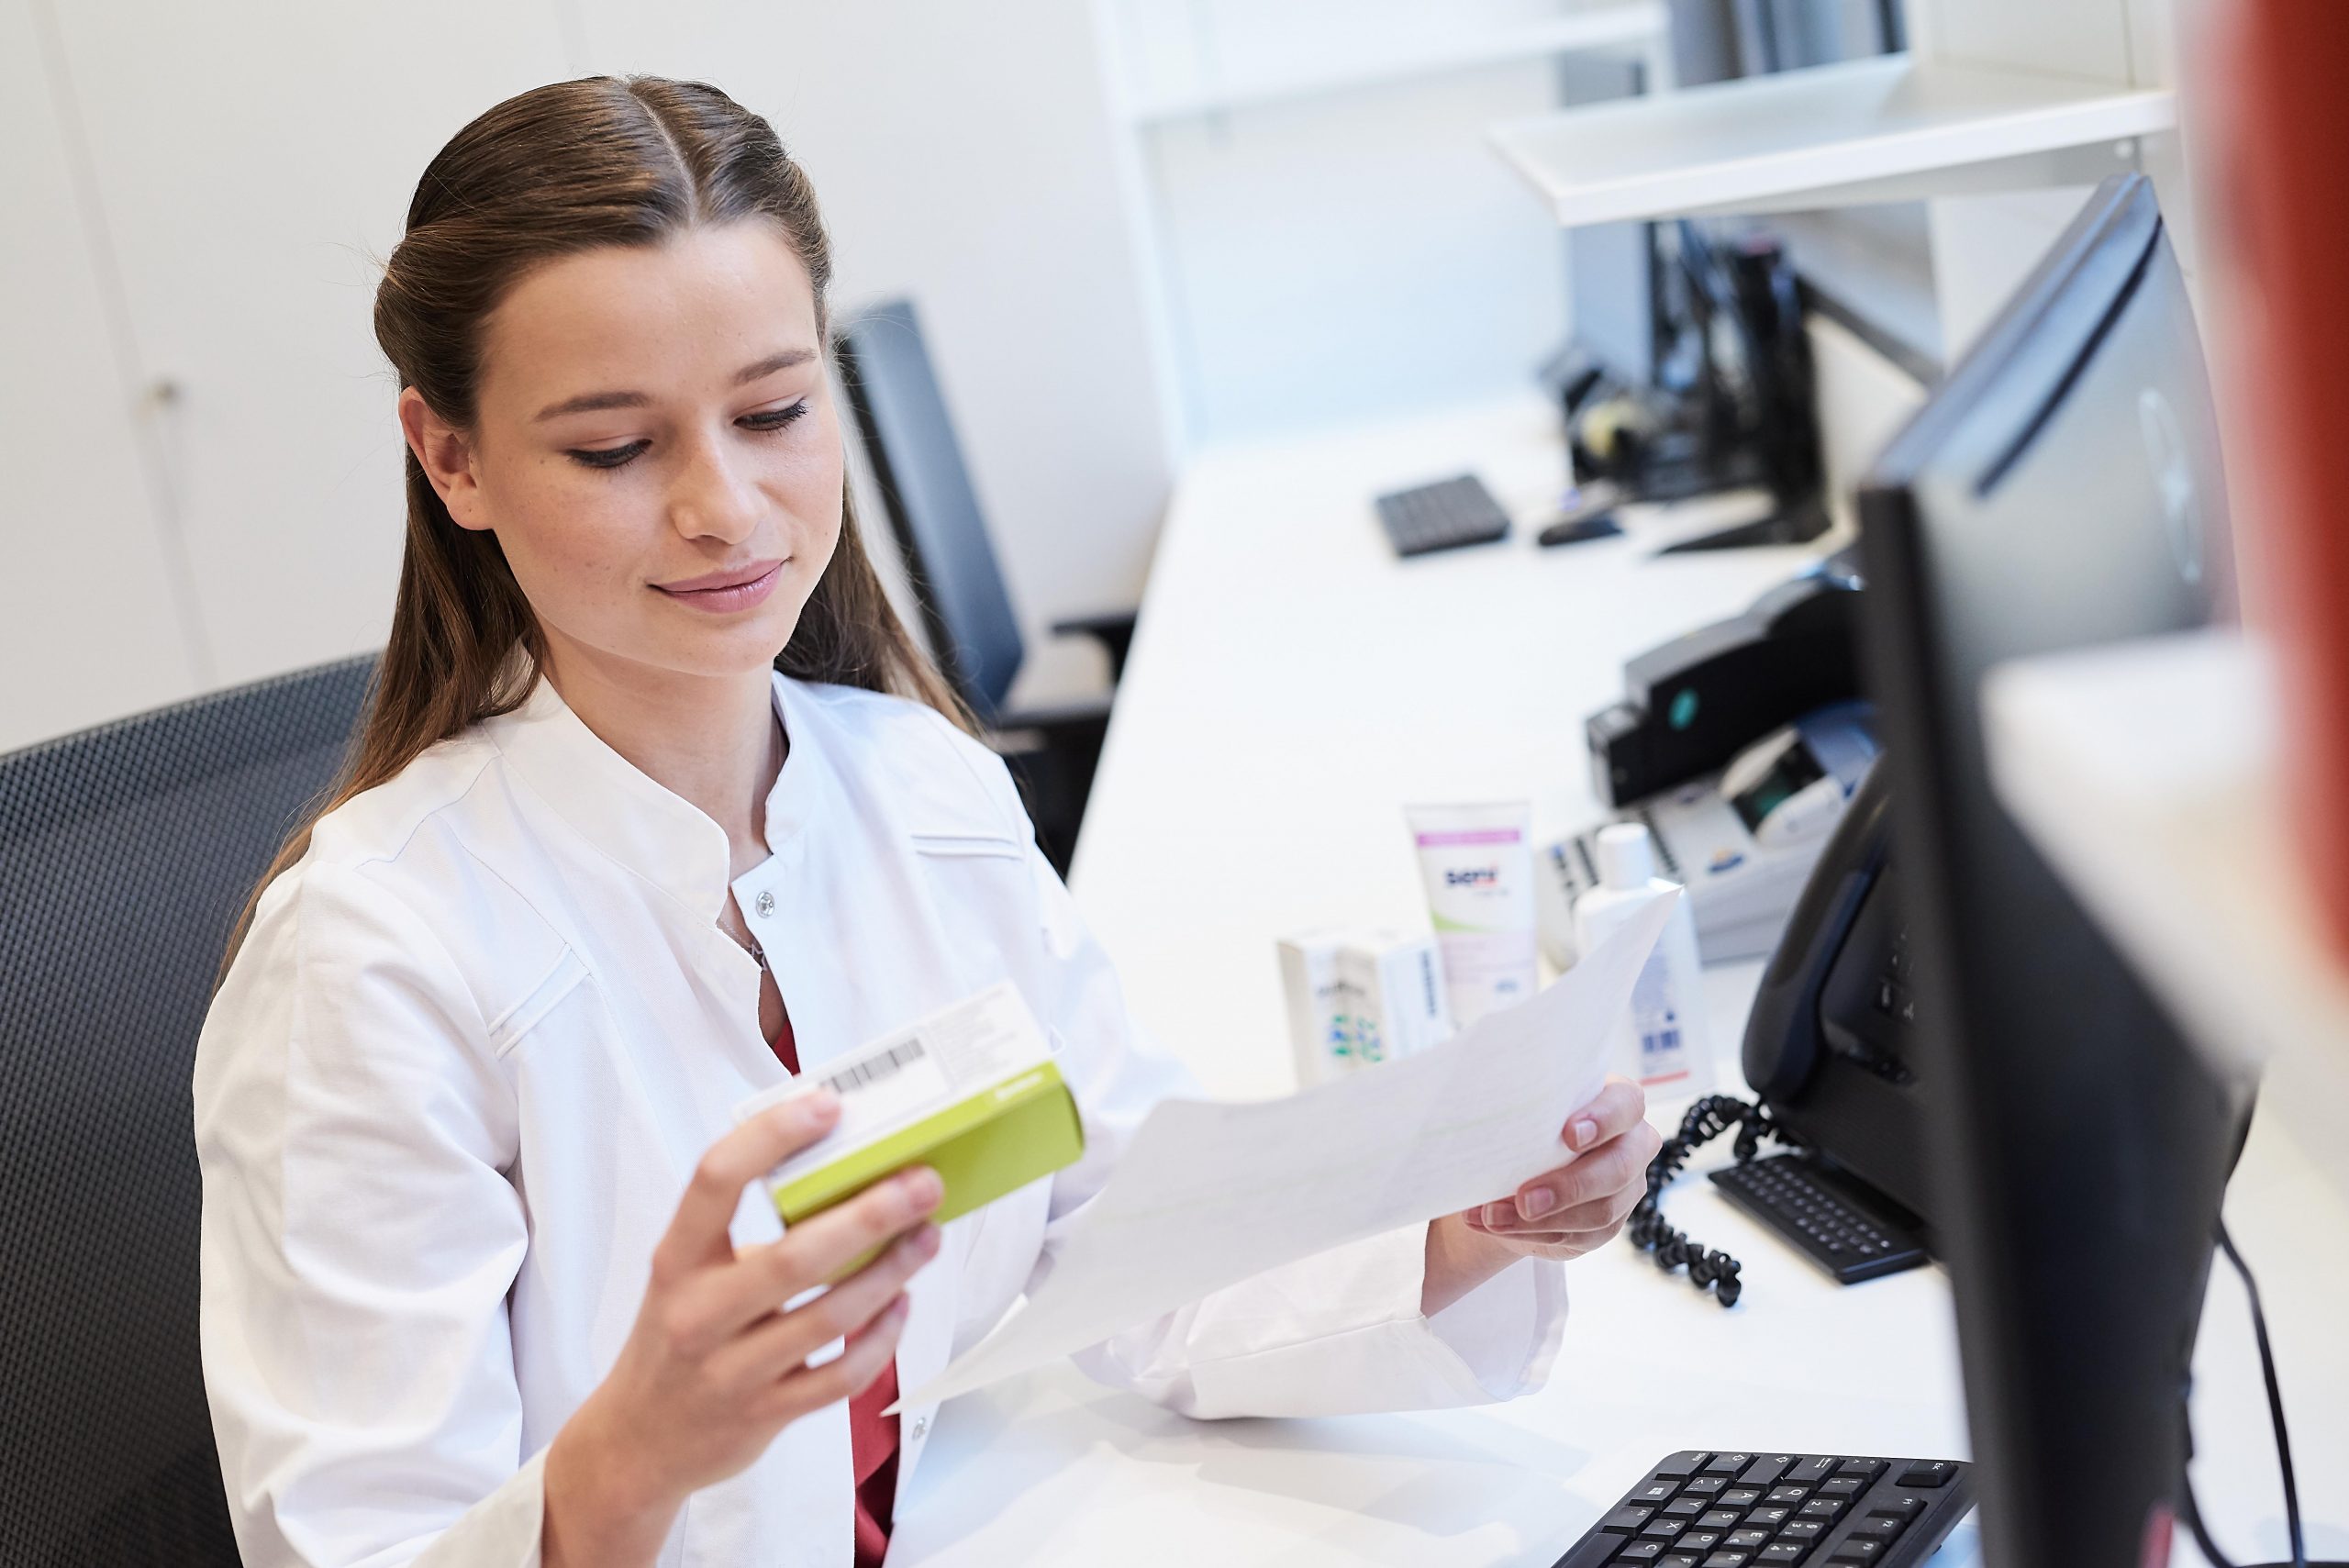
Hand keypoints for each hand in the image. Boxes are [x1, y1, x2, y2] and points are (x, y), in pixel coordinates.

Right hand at [543, 1091, 943, 1567]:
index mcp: (677, 1260)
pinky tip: (901, 1305)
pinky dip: (882, 1338)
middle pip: (794, 1257)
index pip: (715, 1180)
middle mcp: (699, 1313)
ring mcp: (732, 1371)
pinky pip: (840, 1376)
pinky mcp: (766, 1414)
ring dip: (891, 1272)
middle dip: (869, 1215)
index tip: (826, 1105)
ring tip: (927, 1238)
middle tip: (920, 1184)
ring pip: (828, 1317)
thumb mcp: (687, 1272)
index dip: (772, 1136)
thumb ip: (742, 1228)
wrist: (638, 1440)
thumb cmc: (677, 1337)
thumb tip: (839, 1169)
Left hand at [1464, 1076, 1659, 1262]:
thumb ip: (1522, 1108)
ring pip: (1600, 1210)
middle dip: (1568, 1186)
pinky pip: (1578, 1236)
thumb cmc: (1526, 1124)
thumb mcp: (1526, 1109)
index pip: (1626, 1104)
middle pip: (1618, 1167)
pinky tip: (1498, 1226)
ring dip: (1542, 1219)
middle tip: (1524, 1199)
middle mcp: (1631, 1144)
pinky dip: (1531, 1233)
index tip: (1569, 1135)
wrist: (1521, 1168)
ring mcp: (1626, 1188)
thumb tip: (1481, 1114)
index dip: (1603, 1119)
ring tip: (1493, 1217)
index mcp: (1617, 1102)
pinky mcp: (1609, 1224)